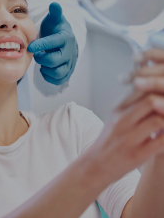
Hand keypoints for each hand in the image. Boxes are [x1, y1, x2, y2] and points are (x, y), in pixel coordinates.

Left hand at [27, 2, 77, 85]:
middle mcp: (70, 52)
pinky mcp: (67, 72)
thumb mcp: (55, 19)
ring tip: (41, 62)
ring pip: (58, 72)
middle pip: (55, 60)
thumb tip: (54, 4)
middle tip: (36, 54)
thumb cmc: (56, 29)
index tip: (30, 47)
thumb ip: (54, 13)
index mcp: (65, 38)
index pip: (54, 42)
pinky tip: (44, 69)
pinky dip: (49, 77)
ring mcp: (69, 63)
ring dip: (46, 69)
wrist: (65, 41)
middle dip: (42, 58)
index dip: (41, 45)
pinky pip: (59, 80)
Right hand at [84, 49, 163, 182]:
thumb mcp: (115, 118)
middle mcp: (122, 121)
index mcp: (118, 110)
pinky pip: (161, 142)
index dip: (157, 87)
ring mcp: (129, 138)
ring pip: (159, 120)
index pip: (141, 88)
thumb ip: (132, 103)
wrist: (95, 165)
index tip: (163, 92)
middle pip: (151, 100)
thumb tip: (147, 87)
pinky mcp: (137, 154)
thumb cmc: (109, 141)